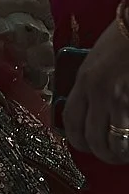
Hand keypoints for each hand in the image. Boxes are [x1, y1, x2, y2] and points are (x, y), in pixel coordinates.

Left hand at [64, 14, 128, 164]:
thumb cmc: (124, 39)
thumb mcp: (97, 59)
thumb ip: (90, 84)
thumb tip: (91, 109)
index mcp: (84, 80)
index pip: (71, 120)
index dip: (77, 139)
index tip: (85, 145)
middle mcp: (99, 92)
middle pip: (92, 138)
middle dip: (101, 153)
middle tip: (110, 154)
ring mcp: (121, 99)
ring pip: (114, 142)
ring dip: (119, 153)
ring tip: (124, 153)